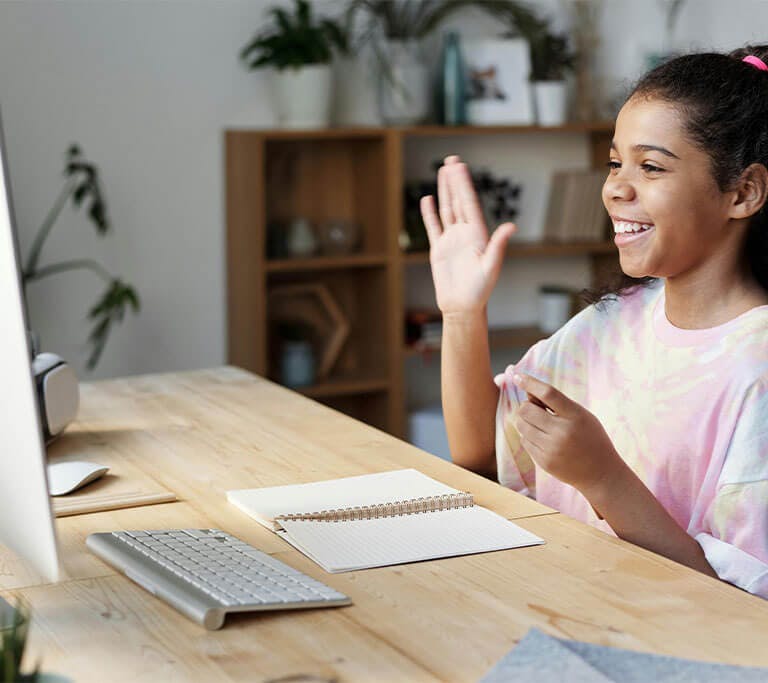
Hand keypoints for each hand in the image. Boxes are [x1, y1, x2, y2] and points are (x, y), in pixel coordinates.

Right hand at [419, 155, 515, 315]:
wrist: (462, 307)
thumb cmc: (480, 290)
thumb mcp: (491, 267)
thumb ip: (498, 245)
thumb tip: (511, 225)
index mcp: (477, 234)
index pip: (469, 204)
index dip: (464, 184)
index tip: (460, 167)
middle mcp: (465, 233)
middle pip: (458, 201)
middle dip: (455, 181)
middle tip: (452, 160)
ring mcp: (451, 240)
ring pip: (447, 210)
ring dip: (445, 191)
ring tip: (443, 172)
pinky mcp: (439, 249)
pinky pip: (433, 227)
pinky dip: (429, 213)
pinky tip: (428, 198)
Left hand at [508, 373, 623, 496]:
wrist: (601, 473)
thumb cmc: (590, 437)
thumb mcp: (581, 415)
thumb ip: (556, 403)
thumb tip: (527, 392)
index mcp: (576, 415)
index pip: (548, 393)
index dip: (530, 382)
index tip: (517, 376)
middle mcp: (563, 432)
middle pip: (526, 410)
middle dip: (527, 407)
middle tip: (538, 410)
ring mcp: (552, 449)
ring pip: (521, 425)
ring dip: (527, 422)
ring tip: (543, 426)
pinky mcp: (544, 462)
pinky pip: (525, 442)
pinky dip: (530, 437)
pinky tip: (546, 441)